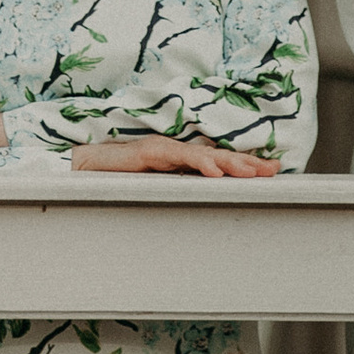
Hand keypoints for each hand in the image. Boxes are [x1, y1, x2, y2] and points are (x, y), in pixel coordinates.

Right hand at [70, 136, 280, 176]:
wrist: (80, 169)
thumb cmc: (114, 180)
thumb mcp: (153, 189)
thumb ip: (176, 192)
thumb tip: (201, 203)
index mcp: (179, 161)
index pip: (217, 161)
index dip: (243, 164)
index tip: (270, 170)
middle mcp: (175, 151)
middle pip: (218, 155)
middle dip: (247, 163)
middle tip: (272, 170)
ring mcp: (163, 149)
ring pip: (204, 155)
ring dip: (230, 164)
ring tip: (252, 173)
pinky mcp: (149, 151)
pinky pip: (179, 157)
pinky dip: (199, 164)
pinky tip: (216, 173)